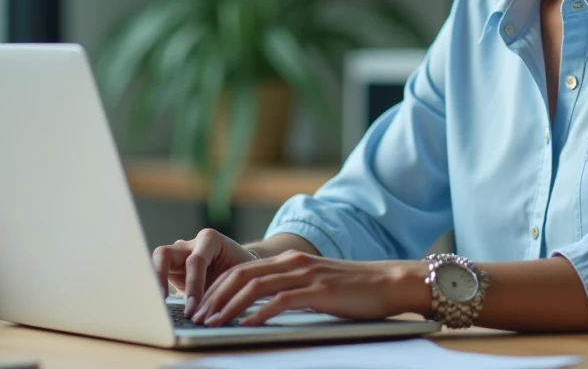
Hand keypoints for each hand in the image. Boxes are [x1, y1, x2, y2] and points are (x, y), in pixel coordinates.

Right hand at [151, 228, 256, 315]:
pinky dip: (156, 290)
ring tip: (155, 306)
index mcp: (210, 240)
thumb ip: (227, 288)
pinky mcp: (171, 270)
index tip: (193, 308)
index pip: (195, 261)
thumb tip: (215, 313)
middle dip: (160, 277)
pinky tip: (157, 308)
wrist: (240, 269)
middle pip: (164, 254)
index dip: (193, 285)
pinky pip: (157, 276)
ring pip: (155, 263)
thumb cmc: (241, 270)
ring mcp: (177, 256)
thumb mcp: (238, 276)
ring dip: (154, 283)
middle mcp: (189, 245)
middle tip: (162, 302)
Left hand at [192, 250, 429, 326]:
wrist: (390, 282)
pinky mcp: (318, 291)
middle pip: (241, 275)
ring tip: (212, 323)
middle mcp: (294, 262)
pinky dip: (257, 314)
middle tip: (197, 317)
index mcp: (290, 260)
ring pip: (254, 287)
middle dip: (214, 297)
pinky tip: (244, 326)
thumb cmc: (355, 290)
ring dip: (229, 307)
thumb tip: (263, 309)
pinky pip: (280, 301)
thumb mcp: (316, 286)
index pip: (242, 270)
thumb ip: (291, 290)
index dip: (217, 288)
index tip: (201, 307)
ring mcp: (305, 275)